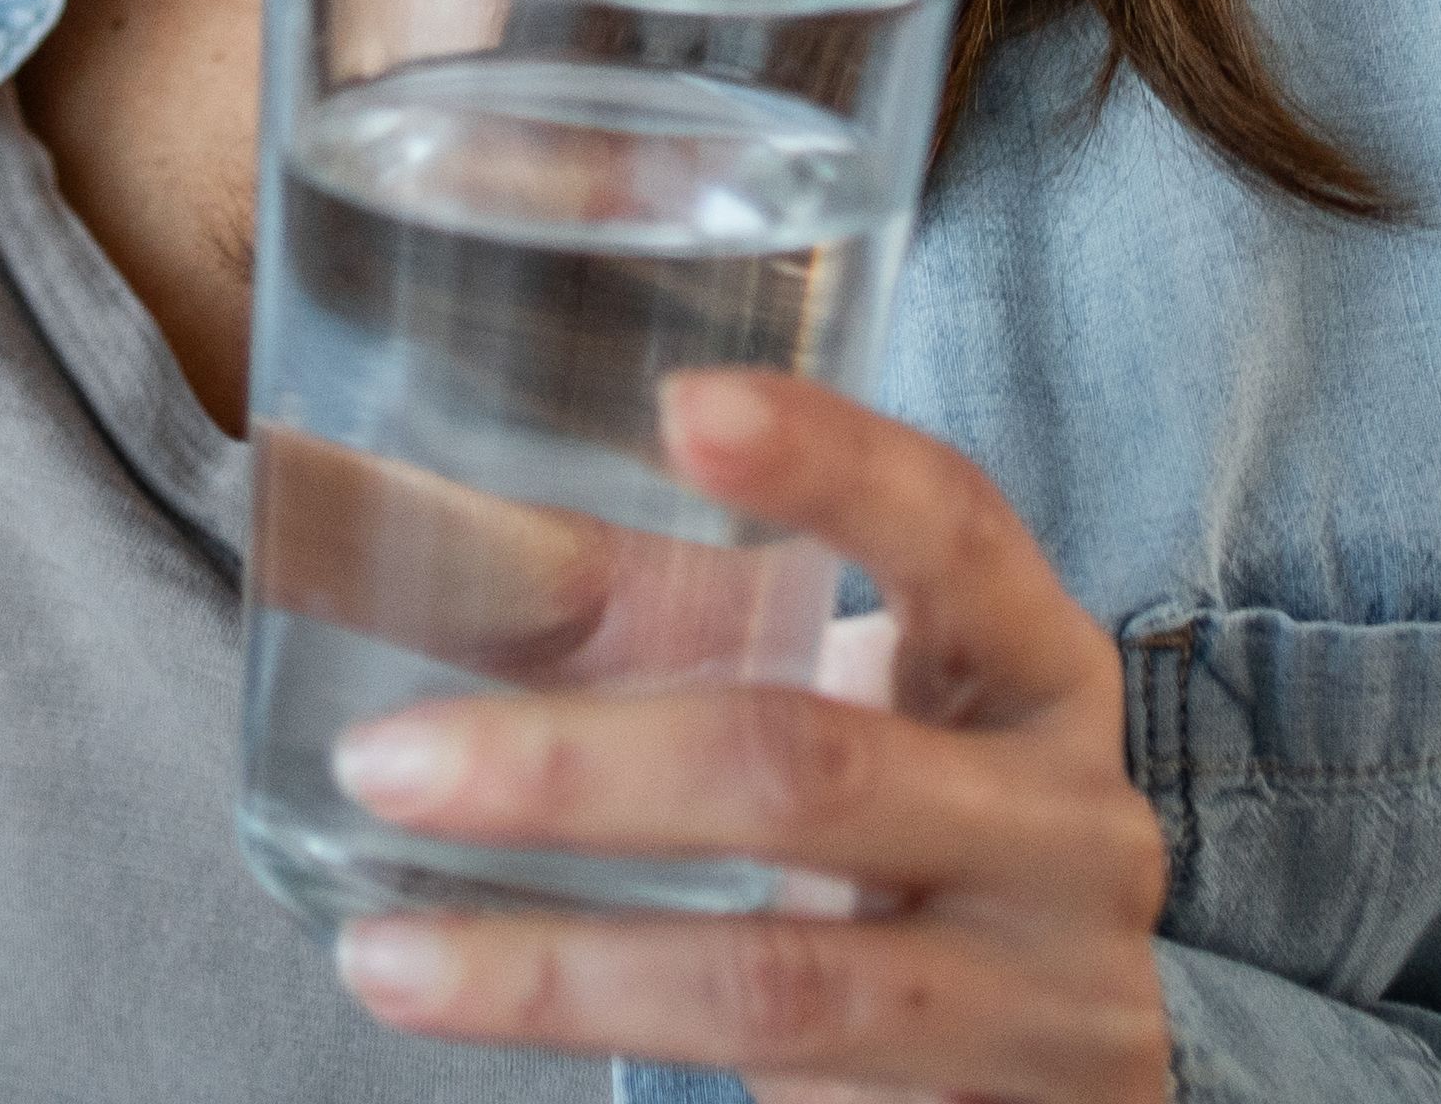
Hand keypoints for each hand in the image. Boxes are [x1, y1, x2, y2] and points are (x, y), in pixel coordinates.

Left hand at [318, 373, 1171, 1101]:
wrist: (1052, 1064)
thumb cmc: (905, 825)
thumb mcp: (819, 700)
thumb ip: (645, 619)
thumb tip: (371, 513)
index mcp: (1033, 663)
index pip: (956, 527)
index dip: (832, 462)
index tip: (683, 405)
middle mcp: (1069, 823)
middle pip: (812, 771)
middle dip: (579, 770)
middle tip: (389, 759)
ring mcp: (1046, 1001)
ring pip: (782, 981)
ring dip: (558, 971)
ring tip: (384, 958)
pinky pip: (791, 1095)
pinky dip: (621, 1068)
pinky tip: (488, 1030)